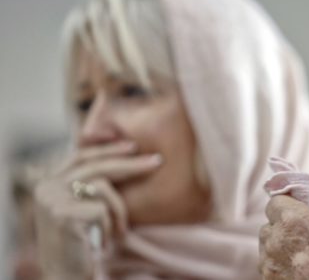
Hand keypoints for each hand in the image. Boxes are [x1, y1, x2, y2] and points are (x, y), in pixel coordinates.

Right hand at [33, 141, 161, 279]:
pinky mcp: (60, 215)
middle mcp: (45, 187)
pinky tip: (101, 244)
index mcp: (48, 183)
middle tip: (157, 162)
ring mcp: (50, 200)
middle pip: (95, 166)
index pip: (81, 156)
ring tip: (118, 232)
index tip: (134, 147)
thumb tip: (125, 152)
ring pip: (101, 186)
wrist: (66, 279)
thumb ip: (92, 184)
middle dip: (130, 164)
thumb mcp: (84, 209)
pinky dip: (109, 226)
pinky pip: (100, 210)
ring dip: (118, 210)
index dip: (108, 149)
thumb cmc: (83, 246)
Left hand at [259, 179, 308, 279]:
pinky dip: (280, 266)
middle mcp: (276, 242)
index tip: (300, 208)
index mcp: (293, 220)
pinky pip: (269, 269)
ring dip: (280, 246)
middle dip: (283, 225)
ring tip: (304, 253)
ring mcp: (272, 267)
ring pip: (267, 248)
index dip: (288, 203)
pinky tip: (301, 269)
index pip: (275, 201)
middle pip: (269, 225)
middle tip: (306, 233)